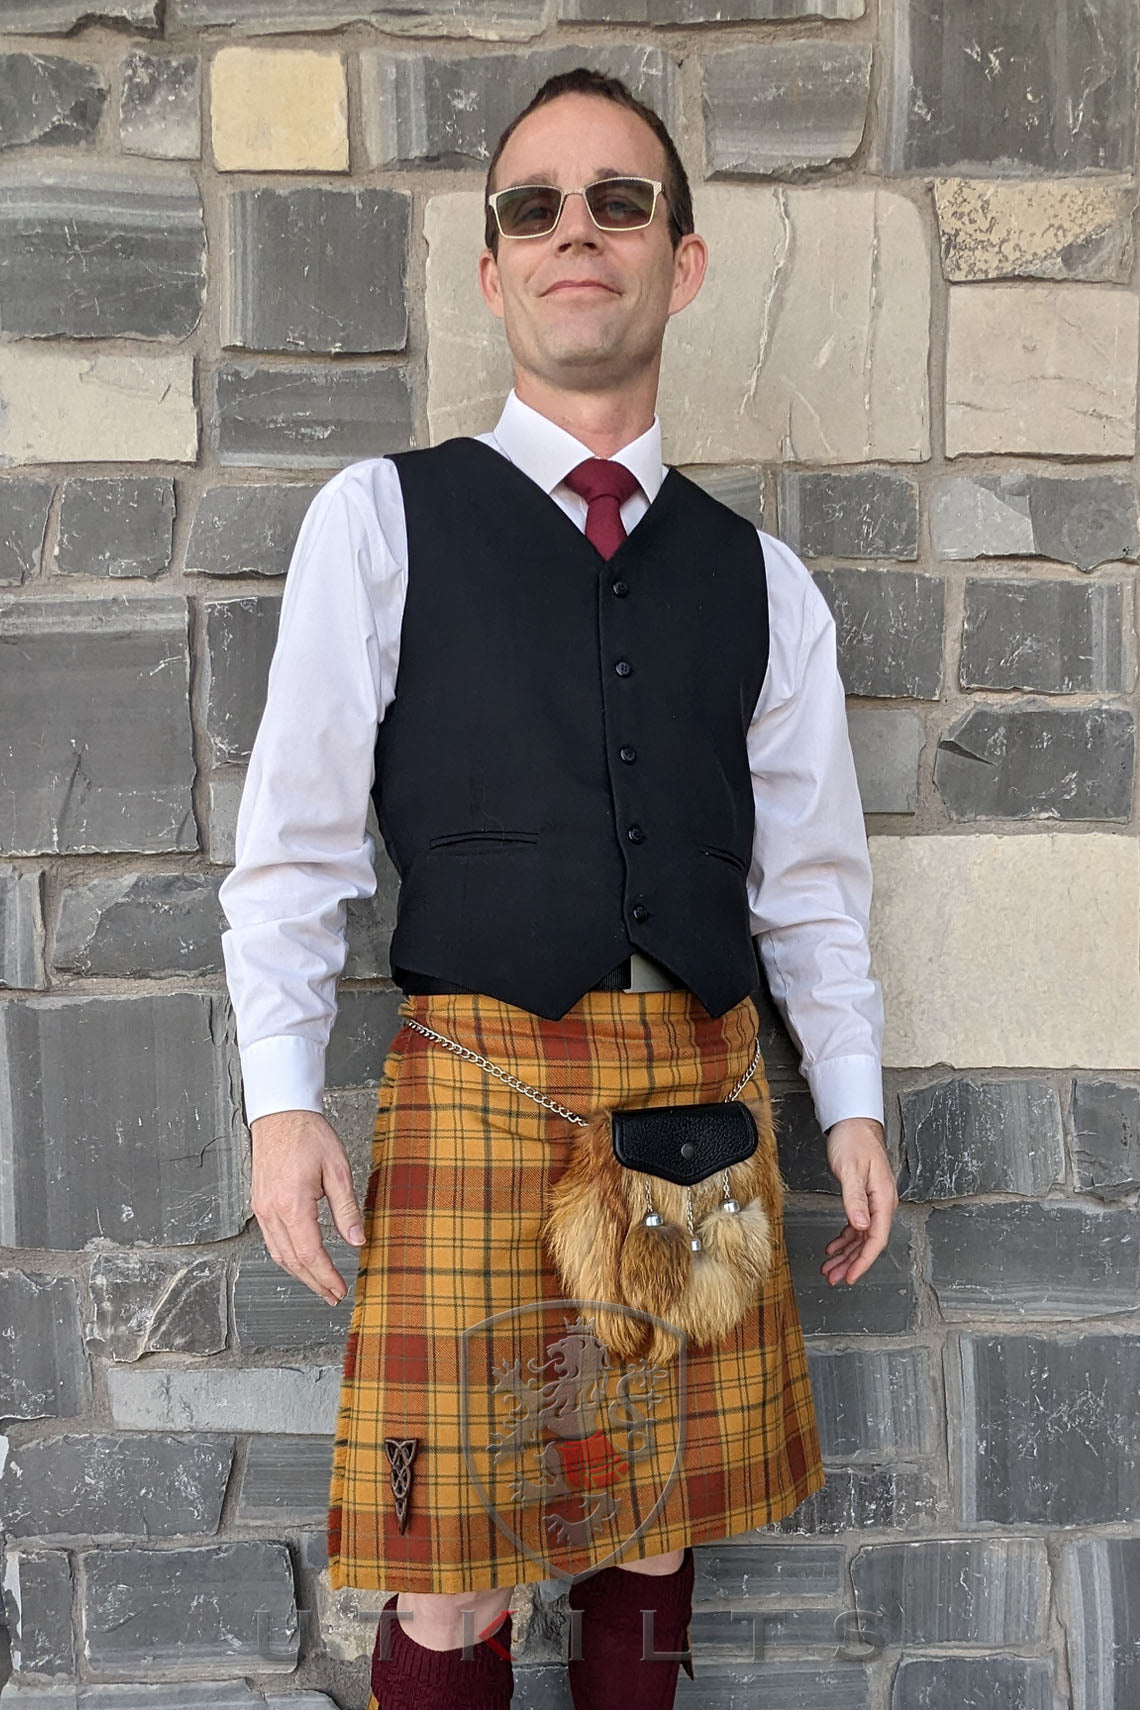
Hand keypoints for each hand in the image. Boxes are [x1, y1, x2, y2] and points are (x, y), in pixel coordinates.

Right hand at [249, 1108, 365, 1306]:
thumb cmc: (308, 1134)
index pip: (310, 1253)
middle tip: (332, 1296)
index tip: (340, 1289)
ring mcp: (262, 1208)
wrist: (281, 1113)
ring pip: (279, 1254)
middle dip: (314, 1282)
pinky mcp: (260, 1204)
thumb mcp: (337, 1169)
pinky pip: (272, 1241)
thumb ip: (347, 1208)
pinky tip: (300, 1261)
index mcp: (292, 1204)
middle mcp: (272, 1210)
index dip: (326, 1276)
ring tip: (319, 1285)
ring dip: (300, 1274)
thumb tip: (357, 1239)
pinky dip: (287, 1257)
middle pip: (292, 1261)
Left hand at [821, 1117, 896, 1285]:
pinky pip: (856, 1225)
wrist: (853, 1123)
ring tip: (830, 1268)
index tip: (851, 1276)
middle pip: (868, 1242)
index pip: (876, 1238)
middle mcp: (882, 1203)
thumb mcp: (851, 1170)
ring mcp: (874, 1201)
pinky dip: (845, 1239)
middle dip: (851, 1263)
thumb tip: (861, 1226)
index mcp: (883, 1198)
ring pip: (861, 1236)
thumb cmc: (854, 1141)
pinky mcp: (863, 1198)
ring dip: (846, 1254)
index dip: (863, 1260)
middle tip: (834, 1277)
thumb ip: (855, 1199)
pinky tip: (834, 1247)